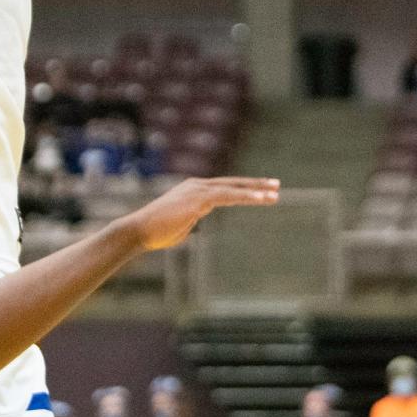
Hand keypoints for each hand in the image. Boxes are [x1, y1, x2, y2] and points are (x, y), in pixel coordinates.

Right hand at [133, 177, 279, 250]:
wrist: (139, 231)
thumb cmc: (156, 233)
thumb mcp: (179, 227)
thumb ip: (191, 221)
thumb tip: (196, 224)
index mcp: (193, 191)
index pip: (223, 188)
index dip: (243, 189)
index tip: (261, 191)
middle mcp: (196, 185)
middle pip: (232, 183)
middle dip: (255, 184)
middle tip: (276, 185)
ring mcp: (197, 190)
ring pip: (232, 188)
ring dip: (255, 191)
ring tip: (275, 194)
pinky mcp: (198, 198)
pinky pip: (228, 195)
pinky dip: (246, 195)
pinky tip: (261, 198)